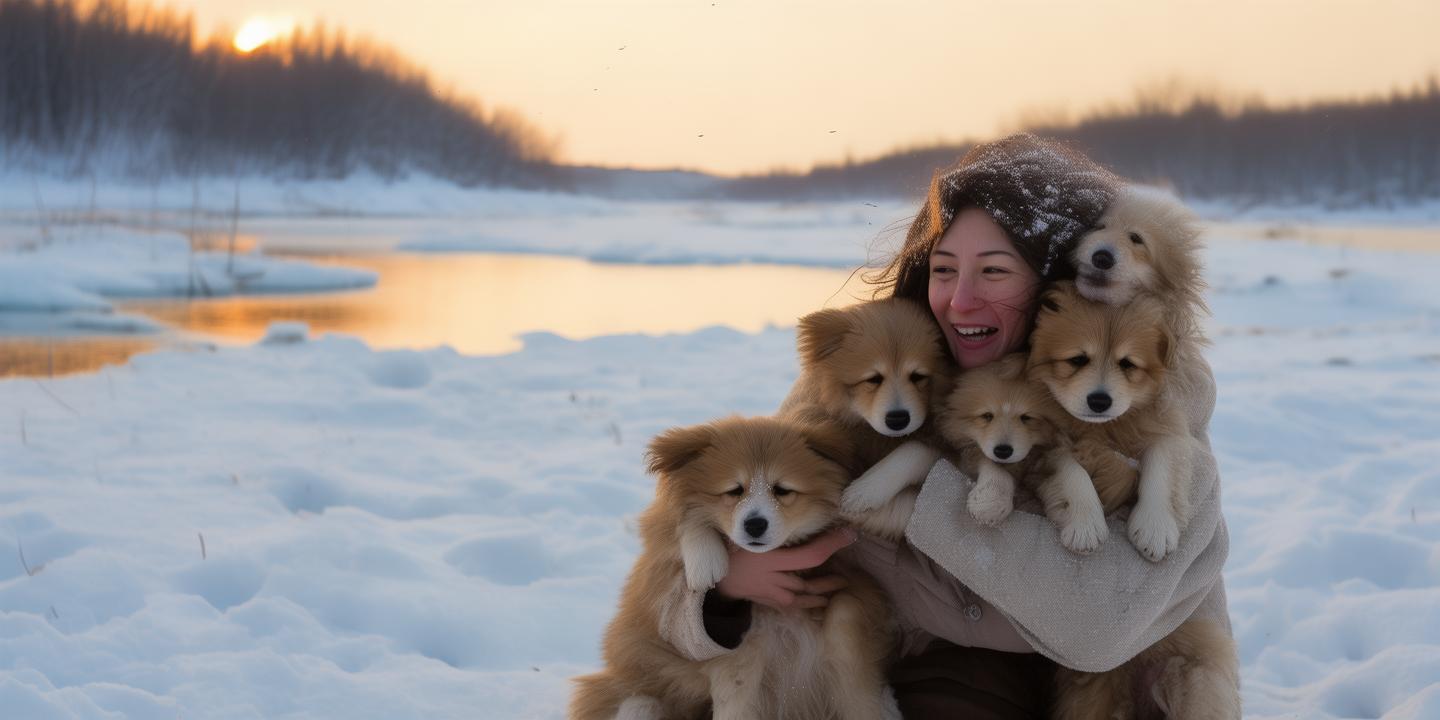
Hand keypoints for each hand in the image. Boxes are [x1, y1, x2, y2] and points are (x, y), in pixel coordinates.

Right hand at [713, 527, 857, 609]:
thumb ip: (747, 514)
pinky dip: (806, 604)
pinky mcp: (767, 602)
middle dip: (831, 578)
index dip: (832, 545)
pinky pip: (791, 607)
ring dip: (822, 593)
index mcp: (770, 559)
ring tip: (839, 587)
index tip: (849, 535)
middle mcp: (774, 579)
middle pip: (810, 582)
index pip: (810, 555)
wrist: (707, 583)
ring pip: (803, 597)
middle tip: (850, 573)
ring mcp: (771, 594)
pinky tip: (819, 603)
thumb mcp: (737, 532)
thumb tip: (735, 493)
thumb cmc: (722, 552)